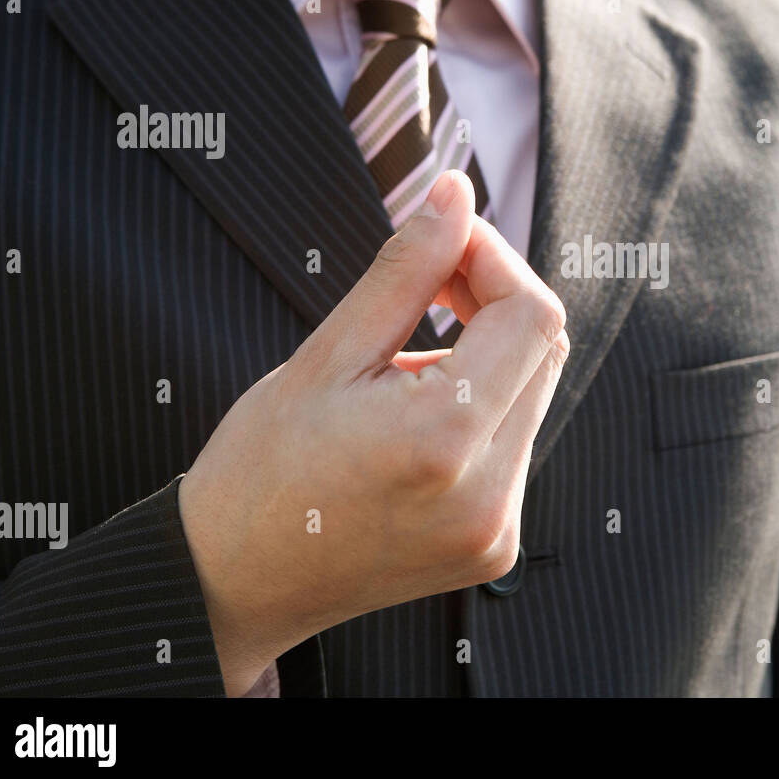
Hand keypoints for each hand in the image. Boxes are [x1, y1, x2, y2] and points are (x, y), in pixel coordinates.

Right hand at [177, 169, 567, 694]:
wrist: (234, 583)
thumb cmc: (260, 466)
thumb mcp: (325, 354)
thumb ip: (406, 270)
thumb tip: (456, 195)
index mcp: (442, 441)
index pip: (532, 316)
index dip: (495, 261)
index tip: (445, 243)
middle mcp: (489, 494)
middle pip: (544, 351)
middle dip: (495, 300)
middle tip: (429, 285)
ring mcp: (498, 529)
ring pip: (533, 394)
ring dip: (487, 356)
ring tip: (402, 369)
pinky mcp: (496, 545)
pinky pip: (516, 445)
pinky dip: (482, 408)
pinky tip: (415, 419)